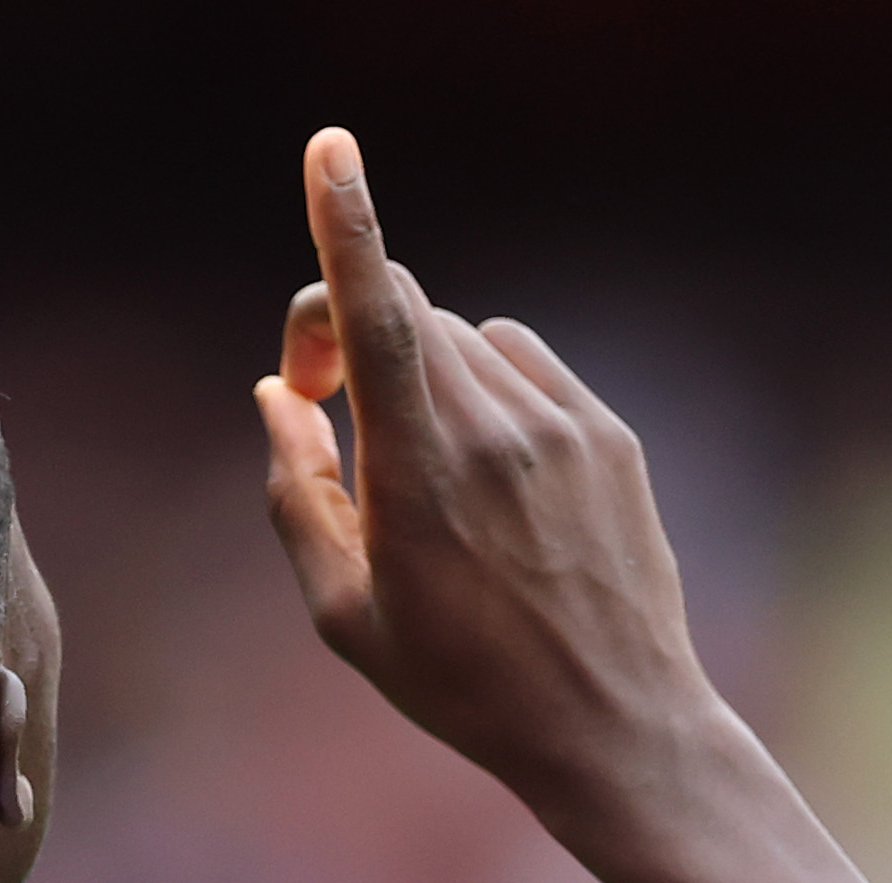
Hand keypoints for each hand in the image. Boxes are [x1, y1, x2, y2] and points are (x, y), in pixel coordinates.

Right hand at [254, 128, 732, 835]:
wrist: (612, 724)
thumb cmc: (462, 683)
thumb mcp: (346, 614)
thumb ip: (294, 492)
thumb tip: (279, 394)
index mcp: (418, 472)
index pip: (376, 313)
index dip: (345, 222)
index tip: (330, 150)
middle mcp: (495, 428)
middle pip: (405, 311)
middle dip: (347, 334)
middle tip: (323, 405)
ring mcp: (562, 423)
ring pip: (462, 338)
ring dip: (419, 373)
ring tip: (422, 476)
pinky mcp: (608, 431)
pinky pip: (523, 363)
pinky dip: (484, 389)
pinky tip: (486, 474)